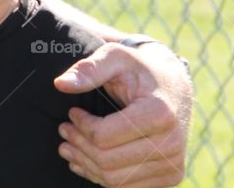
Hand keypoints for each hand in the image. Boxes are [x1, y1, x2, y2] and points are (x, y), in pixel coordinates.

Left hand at [53, 42, 191, 186]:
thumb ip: (90, 69)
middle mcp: (171, 144)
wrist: (173, 86)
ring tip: (69, 147)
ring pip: (114, 180)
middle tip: (63, 131)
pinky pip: (127, 187)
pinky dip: (101, 178)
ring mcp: (173, 164)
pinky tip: (86, 162)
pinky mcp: (170, 177)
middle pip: (107, 161)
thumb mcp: (116, 58)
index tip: (72, 113)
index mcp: (160, 114)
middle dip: (78, 146)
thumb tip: (60, 84)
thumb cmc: (139, 69)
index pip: (103, 136)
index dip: (80, 126)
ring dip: (86, 164)